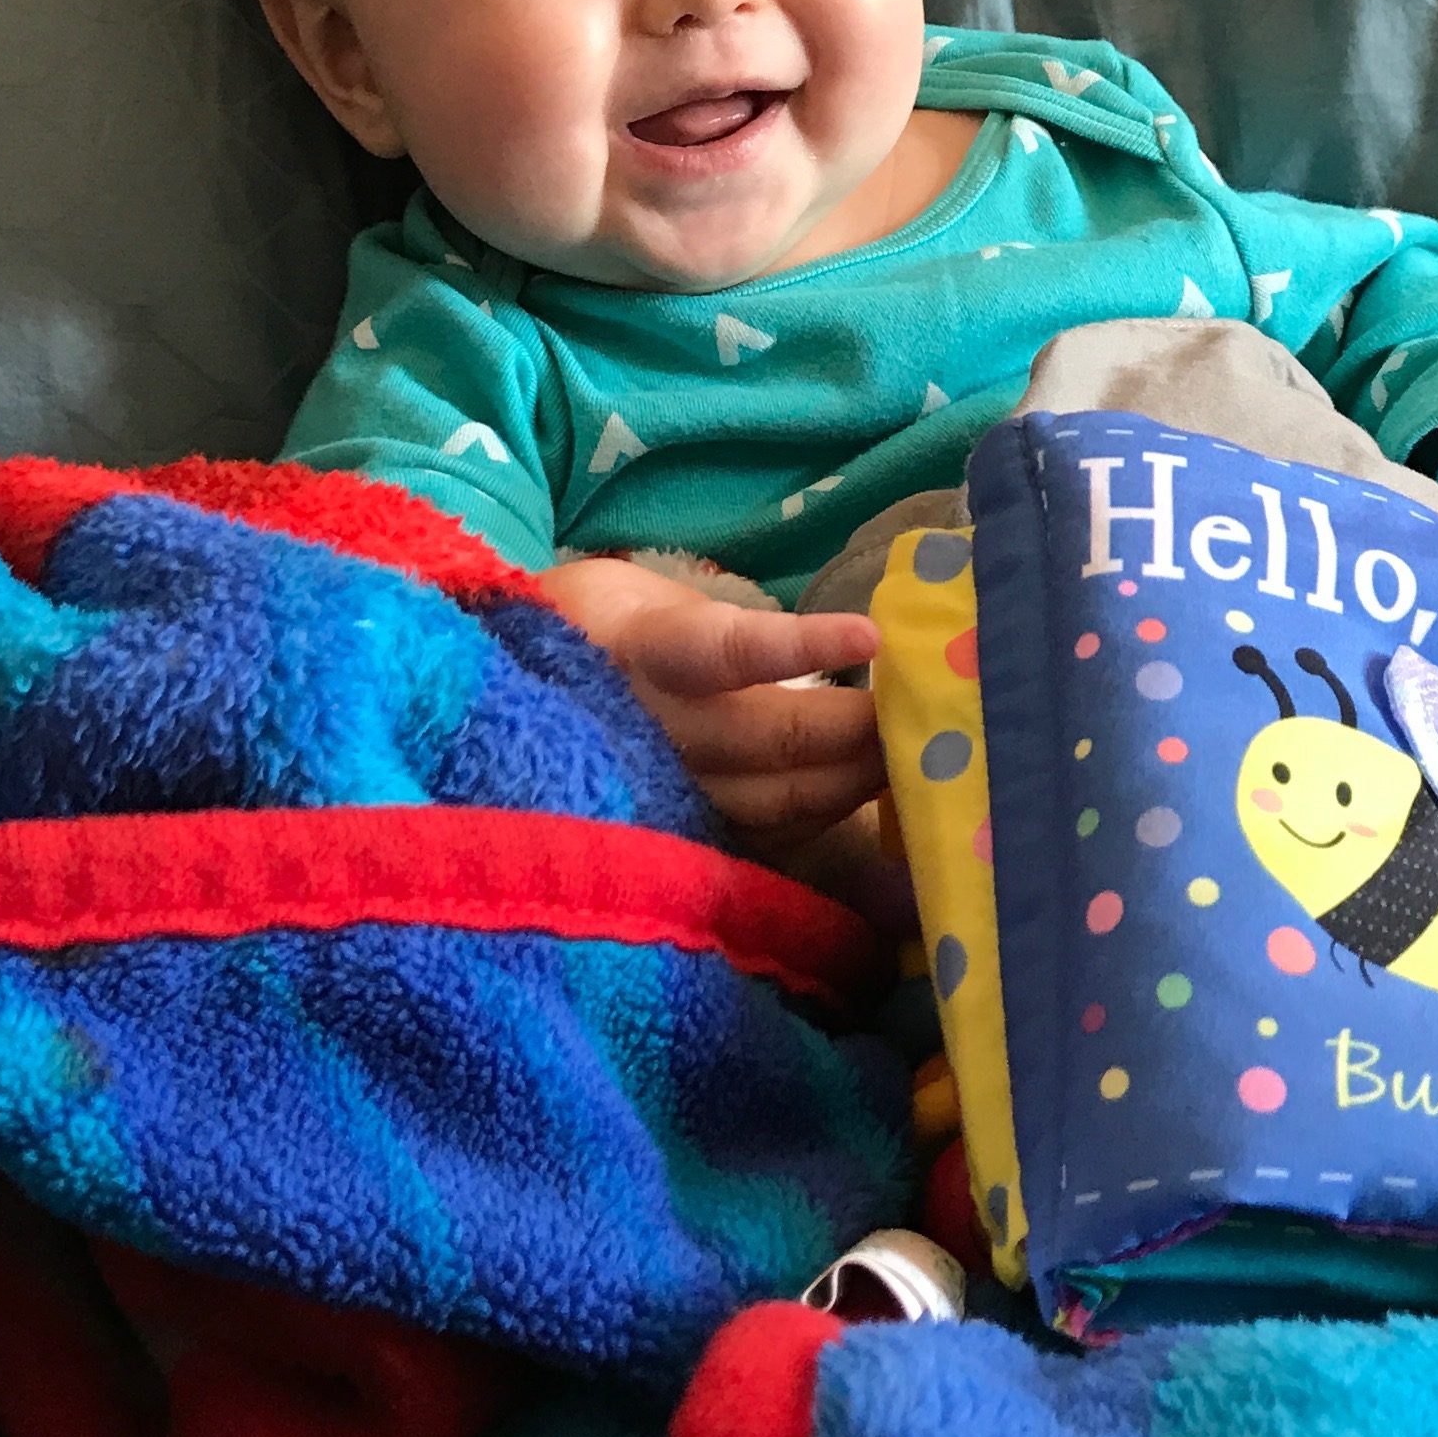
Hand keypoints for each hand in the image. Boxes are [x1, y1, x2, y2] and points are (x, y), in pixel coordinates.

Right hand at [539, 557, 886, 853]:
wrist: (514, 689)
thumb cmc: (604, 627)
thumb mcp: (651, 600)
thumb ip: (727, 628)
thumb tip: (854, 644)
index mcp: (643, 651)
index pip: (726, 650)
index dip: (798, 646)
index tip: (869, 634)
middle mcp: (651, 726)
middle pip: (771, 738)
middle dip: (857, 730)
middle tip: (923, 709)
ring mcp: (663, 787)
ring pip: (775, 799)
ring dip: (850, 781)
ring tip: (908, 758)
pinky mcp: (675, 828)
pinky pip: (762, 837)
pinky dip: (820, 821)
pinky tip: (865, 804)